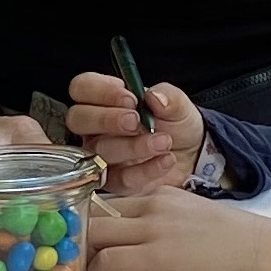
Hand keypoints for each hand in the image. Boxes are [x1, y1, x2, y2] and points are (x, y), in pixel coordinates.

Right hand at [65, 69, 203, 193]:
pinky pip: (120, 179)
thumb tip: (154, 96)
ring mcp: (100, 156)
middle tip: (135, 121)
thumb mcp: (178, 105)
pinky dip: (145, 170)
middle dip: (106, 119)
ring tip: (163, 141)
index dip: (100, 91)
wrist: (192, 155)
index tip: (129, 98)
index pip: (82, 88)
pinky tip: (166, 160)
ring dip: (131, 146)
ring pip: (98, 151)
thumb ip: (169, 96)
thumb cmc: (176, 125)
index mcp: (104, 100)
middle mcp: (95, 128)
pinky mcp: (115, 182)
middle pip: (78, 119)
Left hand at [85, 188, 270, 270]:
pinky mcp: (156, 255)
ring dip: (80, 256)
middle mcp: (154, 205)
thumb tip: (148, 248)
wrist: (269, 255)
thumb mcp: (198, 224)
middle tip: (70, 262)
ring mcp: (154, 228)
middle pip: (94, 212)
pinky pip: (107, 260)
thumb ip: (169, 227)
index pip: (110, 202)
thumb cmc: (242, 248)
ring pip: (94, 232)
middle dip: (76, 237)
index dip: (89, 224)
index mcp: (164, 196)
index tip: (82, 246)